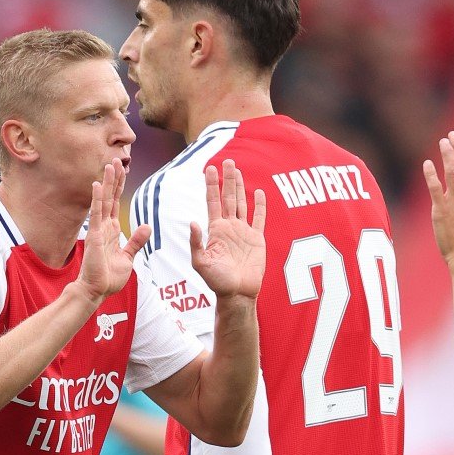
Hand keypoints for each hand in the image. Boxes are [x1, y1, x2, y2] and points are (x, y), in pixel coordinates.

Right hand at [76, 158, 151, 302]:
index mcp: (112, 231)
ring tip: (109, 164)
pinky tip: (98, 185)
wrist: (98, 290)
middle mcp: (104, 227)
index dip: (120, 187)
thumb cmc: (109, 277)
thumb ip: (136, 241)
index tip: (123, 170)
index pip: (116, 203)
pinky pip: (96, 213)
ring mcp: (99, 230)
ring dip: (107, 182)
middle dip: (115, 179)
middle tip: (116, 159)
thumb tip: (146, 225)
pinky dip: (97, 198)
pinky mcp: (95, 235)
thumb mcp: (128, 257)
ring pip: (104, 200)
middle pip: (110, 197)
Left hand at [191, 159, 265, 299]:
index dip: (210, 185)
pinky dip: (260, 205)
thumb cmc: (217, 281)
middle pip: (228, 197)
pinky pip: (259, 218)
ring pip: (242, 203)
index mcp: (215, 230)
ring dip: (240, 187)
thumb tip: (193, 222)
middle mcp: (229, 227)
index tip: (208, 168)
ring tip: (238, 170)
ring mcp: (243, 232)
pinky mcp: (257, 239)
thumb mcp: (200, 263)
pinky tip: (259, 193)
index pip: (212, 201)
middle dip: (227, 179)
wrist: (237, 293)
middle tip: (226, 161)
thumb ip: (196, 243)